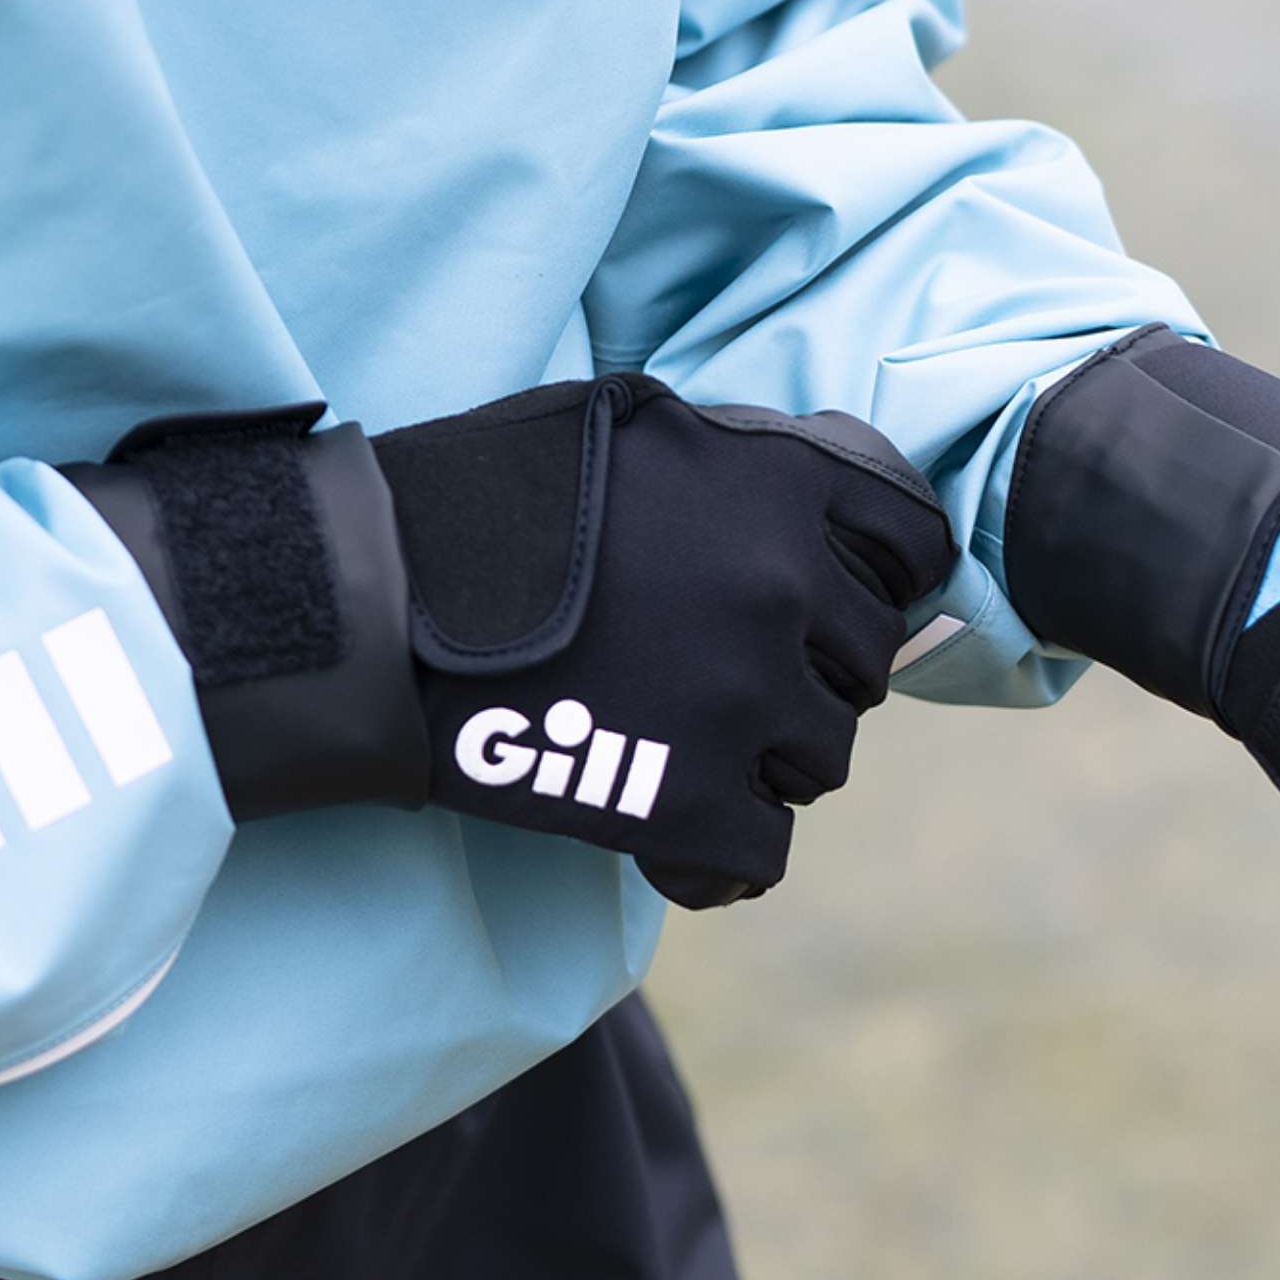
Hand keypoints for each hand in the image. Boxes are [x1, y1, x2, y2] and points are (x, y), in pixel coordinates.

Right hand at [374, 377, 955, 907]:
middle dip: (807, 676)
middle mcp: (785, 586)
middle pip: (864, 666)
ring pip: (824, 760)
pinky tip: (671, 834)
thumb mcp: (633, 427)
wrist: (368, 600)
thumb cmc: (484, 500)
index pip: (912, 546)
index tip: (827, 603)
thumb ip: (744, 466)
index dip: (873, 580)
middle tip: (722, 681)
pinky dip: (723, 852)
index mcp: (781, 482)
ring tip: (684, 747)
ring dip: (767, 760)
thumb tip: (827, 522)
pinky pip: (762, 852)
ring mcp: (743, 698)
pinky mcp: (688, 798)